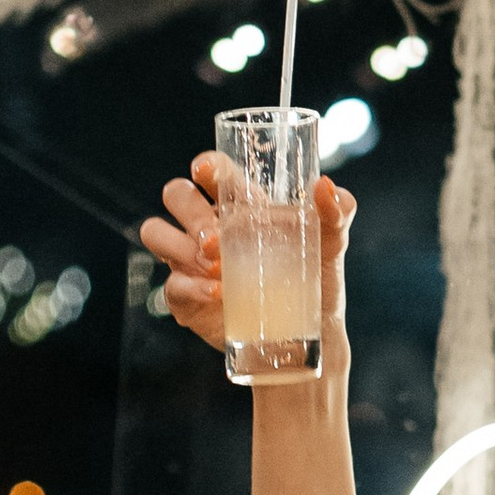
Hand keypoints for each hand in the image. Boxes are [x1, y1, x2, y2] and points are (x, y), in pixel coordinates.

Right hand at [138, 167, 353, 379]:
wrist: (312, 328)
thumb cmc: (317, 274)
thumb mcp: (332, 241)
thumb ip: (338, 210)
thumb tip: (325, 187)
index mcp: (241, 203)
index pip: (212, 171)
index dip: (205, 165)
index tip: (205, 170)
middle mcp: (210, 225)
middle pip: (176, 195)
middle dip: (190, 210)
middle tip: (218, 236)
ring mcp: (193, 260)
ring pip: (156, 232)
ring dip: (179, 244)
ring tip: (216, 263)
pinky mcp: (187, 297)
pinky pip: (171, 284)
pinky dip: (191, 286)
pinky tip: (219, 293)